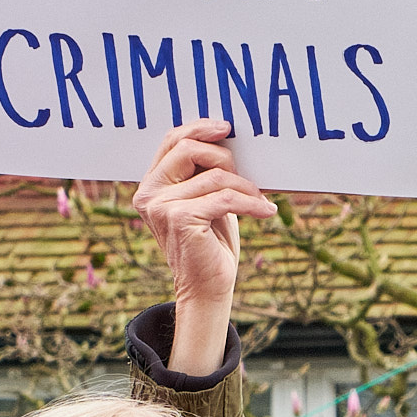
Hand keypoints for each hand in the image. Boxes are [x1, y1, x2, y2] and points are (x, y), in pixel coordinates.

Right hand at [133, 120, 277, 375]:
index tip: (228, 129)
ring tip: (261, 201)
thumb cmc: (210, 243)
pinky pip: (225, 198)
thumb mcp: (207, 199)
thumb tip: (226, 135)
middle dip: (224, 157)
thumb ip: (204, 171)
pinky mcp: (180, 219)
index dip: (200, 128)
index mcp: (151, 185)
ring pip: (214, 176)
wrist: (207, 288)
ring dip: (245, 187)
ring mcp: (161, 207)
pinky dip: (252, 203)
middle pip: (188, 149)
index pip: (172, 141)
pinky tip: (267, 211)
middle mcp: (149, 194)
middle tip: (247, 179)